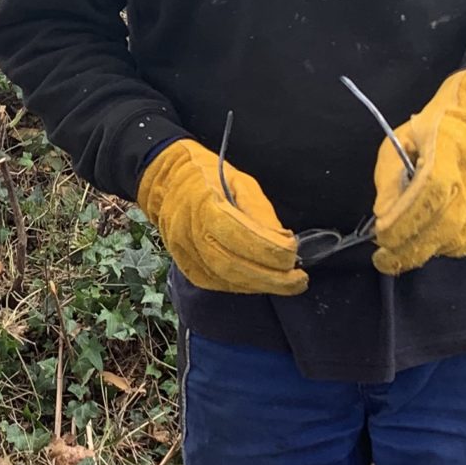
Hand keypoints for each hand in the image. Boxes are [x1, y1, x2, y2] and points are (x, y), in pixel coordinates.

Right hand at [136, 139, 308, 295]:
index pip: (238, 235)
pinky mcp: (186, 266)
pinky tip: (262, 284)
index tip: (294, 253)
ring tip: (288, 284)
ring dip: (260, 285)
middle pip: (232, 265)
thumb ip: (260, 212)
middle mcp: (189, 231)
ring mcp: (184, 252)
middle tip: (299, 280)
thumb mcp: (240, 181)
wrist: (166, 183)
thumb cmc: (209, 177)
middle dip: (270, 277)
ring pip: (225, 279)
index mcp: (204, 203)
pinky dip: (243, 287)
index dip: (268, 249)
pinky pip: (217, 284)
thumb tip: (284, 241)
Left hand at [371, 70, 465, 275]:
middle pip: (442, 226)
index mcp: (449, 155)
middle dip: (408, 247)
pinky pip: (465, 242)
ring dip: (424, 250)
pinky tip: (425, 244)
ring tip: (401, 252)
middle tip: (384, 259)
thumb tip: (383, 219)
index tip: (380, 238)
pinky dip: (442, 247)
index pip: (427, 197)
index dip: (402, 222)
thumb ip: (389, 181)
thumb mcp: (397, 143)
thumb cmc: (433, 130)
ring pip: (453, 240)